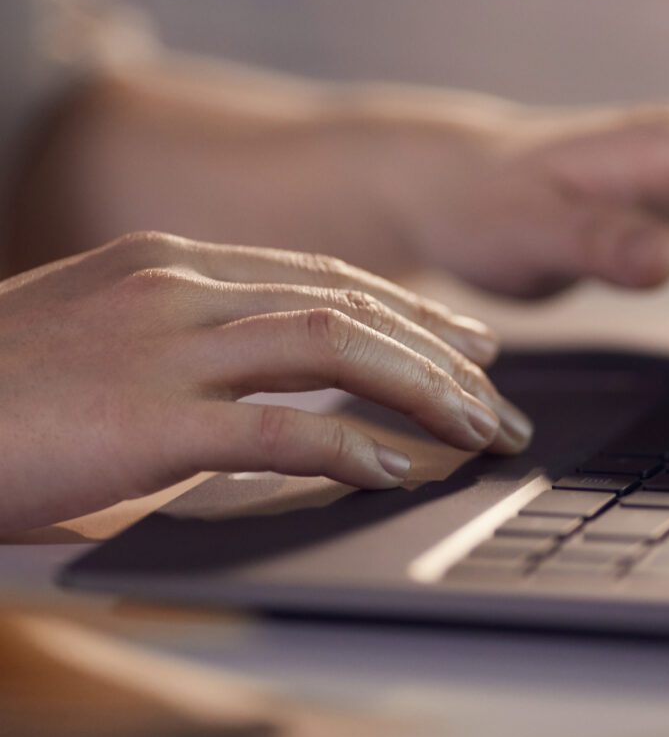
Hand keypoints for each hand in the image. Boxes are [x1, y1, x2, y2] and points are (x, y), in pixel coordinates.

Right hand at [0, 231, 530, 532]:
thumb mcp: (103, 335)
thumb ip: (191, 346)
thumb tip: (272, 390)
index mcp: (173, 263)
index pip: (326, 276)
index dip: (410, 309)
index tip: (464, 340)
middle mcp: (181, 287)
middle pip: (350, 304)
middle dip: (441, 352)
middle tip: (497, 395)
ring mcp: (166, 346)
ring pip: (335, 349)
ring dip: (420, 390)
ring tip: (476, 430)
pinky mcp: (150, 417)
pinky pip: (281, 429)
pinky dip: (352, 450)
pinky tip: (397, 473)